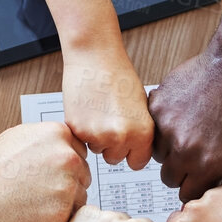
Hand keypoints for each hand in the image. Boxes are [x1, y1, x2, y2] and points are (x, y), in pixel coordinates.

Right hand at [0, 123, 89, 221]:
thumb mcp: (21, 136)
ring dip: (63, 204)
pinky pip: (69, 219)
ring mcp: (67, 186)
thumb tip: (66, 146)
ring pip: (79, 199)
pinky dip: (55, 221)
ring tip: (33, 202)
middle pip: (82, 176)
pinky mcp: (61, 212)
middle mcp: (68, 158)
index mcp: (60, 134)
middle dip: (66, 185)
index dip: (64, 167)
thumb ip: (49, 140)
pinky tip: (33, 214)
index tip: (48, 174)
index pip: (80, 153)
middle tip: (38, 190)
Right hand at [62, 47, 153, 168]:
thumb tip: (139, 150)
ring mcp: (98, 135)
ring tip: (100, 113)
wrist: (95, 58)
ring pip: (97, 150)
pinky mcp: (78, 130)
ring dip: (97, 138)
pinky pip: (82, 141)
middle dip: (112, 145)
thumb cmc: (119, 76)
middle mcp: (122, 137)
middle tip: (111, 121)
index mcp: (143, 133)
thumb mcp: (142, 107)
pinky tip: (89, 112)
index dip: (131, 152)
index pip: (138, 163)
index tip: (128, 144)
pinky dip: (83, 130)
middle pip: (115, 159)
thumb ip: (141, 132)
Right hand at [149, 0, 221, 200]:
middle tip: (191, 153)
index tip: (194, 179)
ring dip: (169, 147)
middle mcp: (185, 150)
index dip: (192, 186)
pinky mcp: (157, 108)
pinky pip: (152, 127)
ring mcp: (168, 129)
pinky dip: (163, 124)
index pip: (187, 195)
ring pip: (158, 154)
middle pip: (169, 178)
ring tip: (188, 129)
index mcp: (208, 165)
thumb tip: (206, 190)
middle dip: (180, 170)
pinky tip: (182, 114)